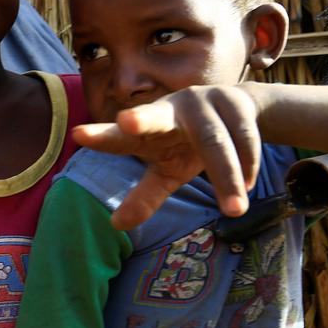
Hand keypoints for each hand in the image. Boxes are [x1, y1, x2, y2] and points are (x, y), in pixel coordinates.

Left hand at [73, 85, 261, 229]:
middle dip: (142, 120)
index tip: (78, 135)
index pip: (119, 137)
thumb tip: (115, 225)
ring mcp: (203, 102)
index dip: (101, 136)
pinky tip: (249, 186)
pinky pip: (244, 140)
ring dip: (227, 176)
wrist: (240, 111)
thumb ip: (145, 196)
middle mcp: (169, 110)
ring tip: (234, 210)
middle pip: (157, 118)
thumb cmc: (188, 145)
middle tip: (127, 123)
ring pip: (214, 143)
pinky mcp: (236, 102)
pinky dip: (248, 167)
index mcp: (146, 129)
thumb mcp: (167, 172)